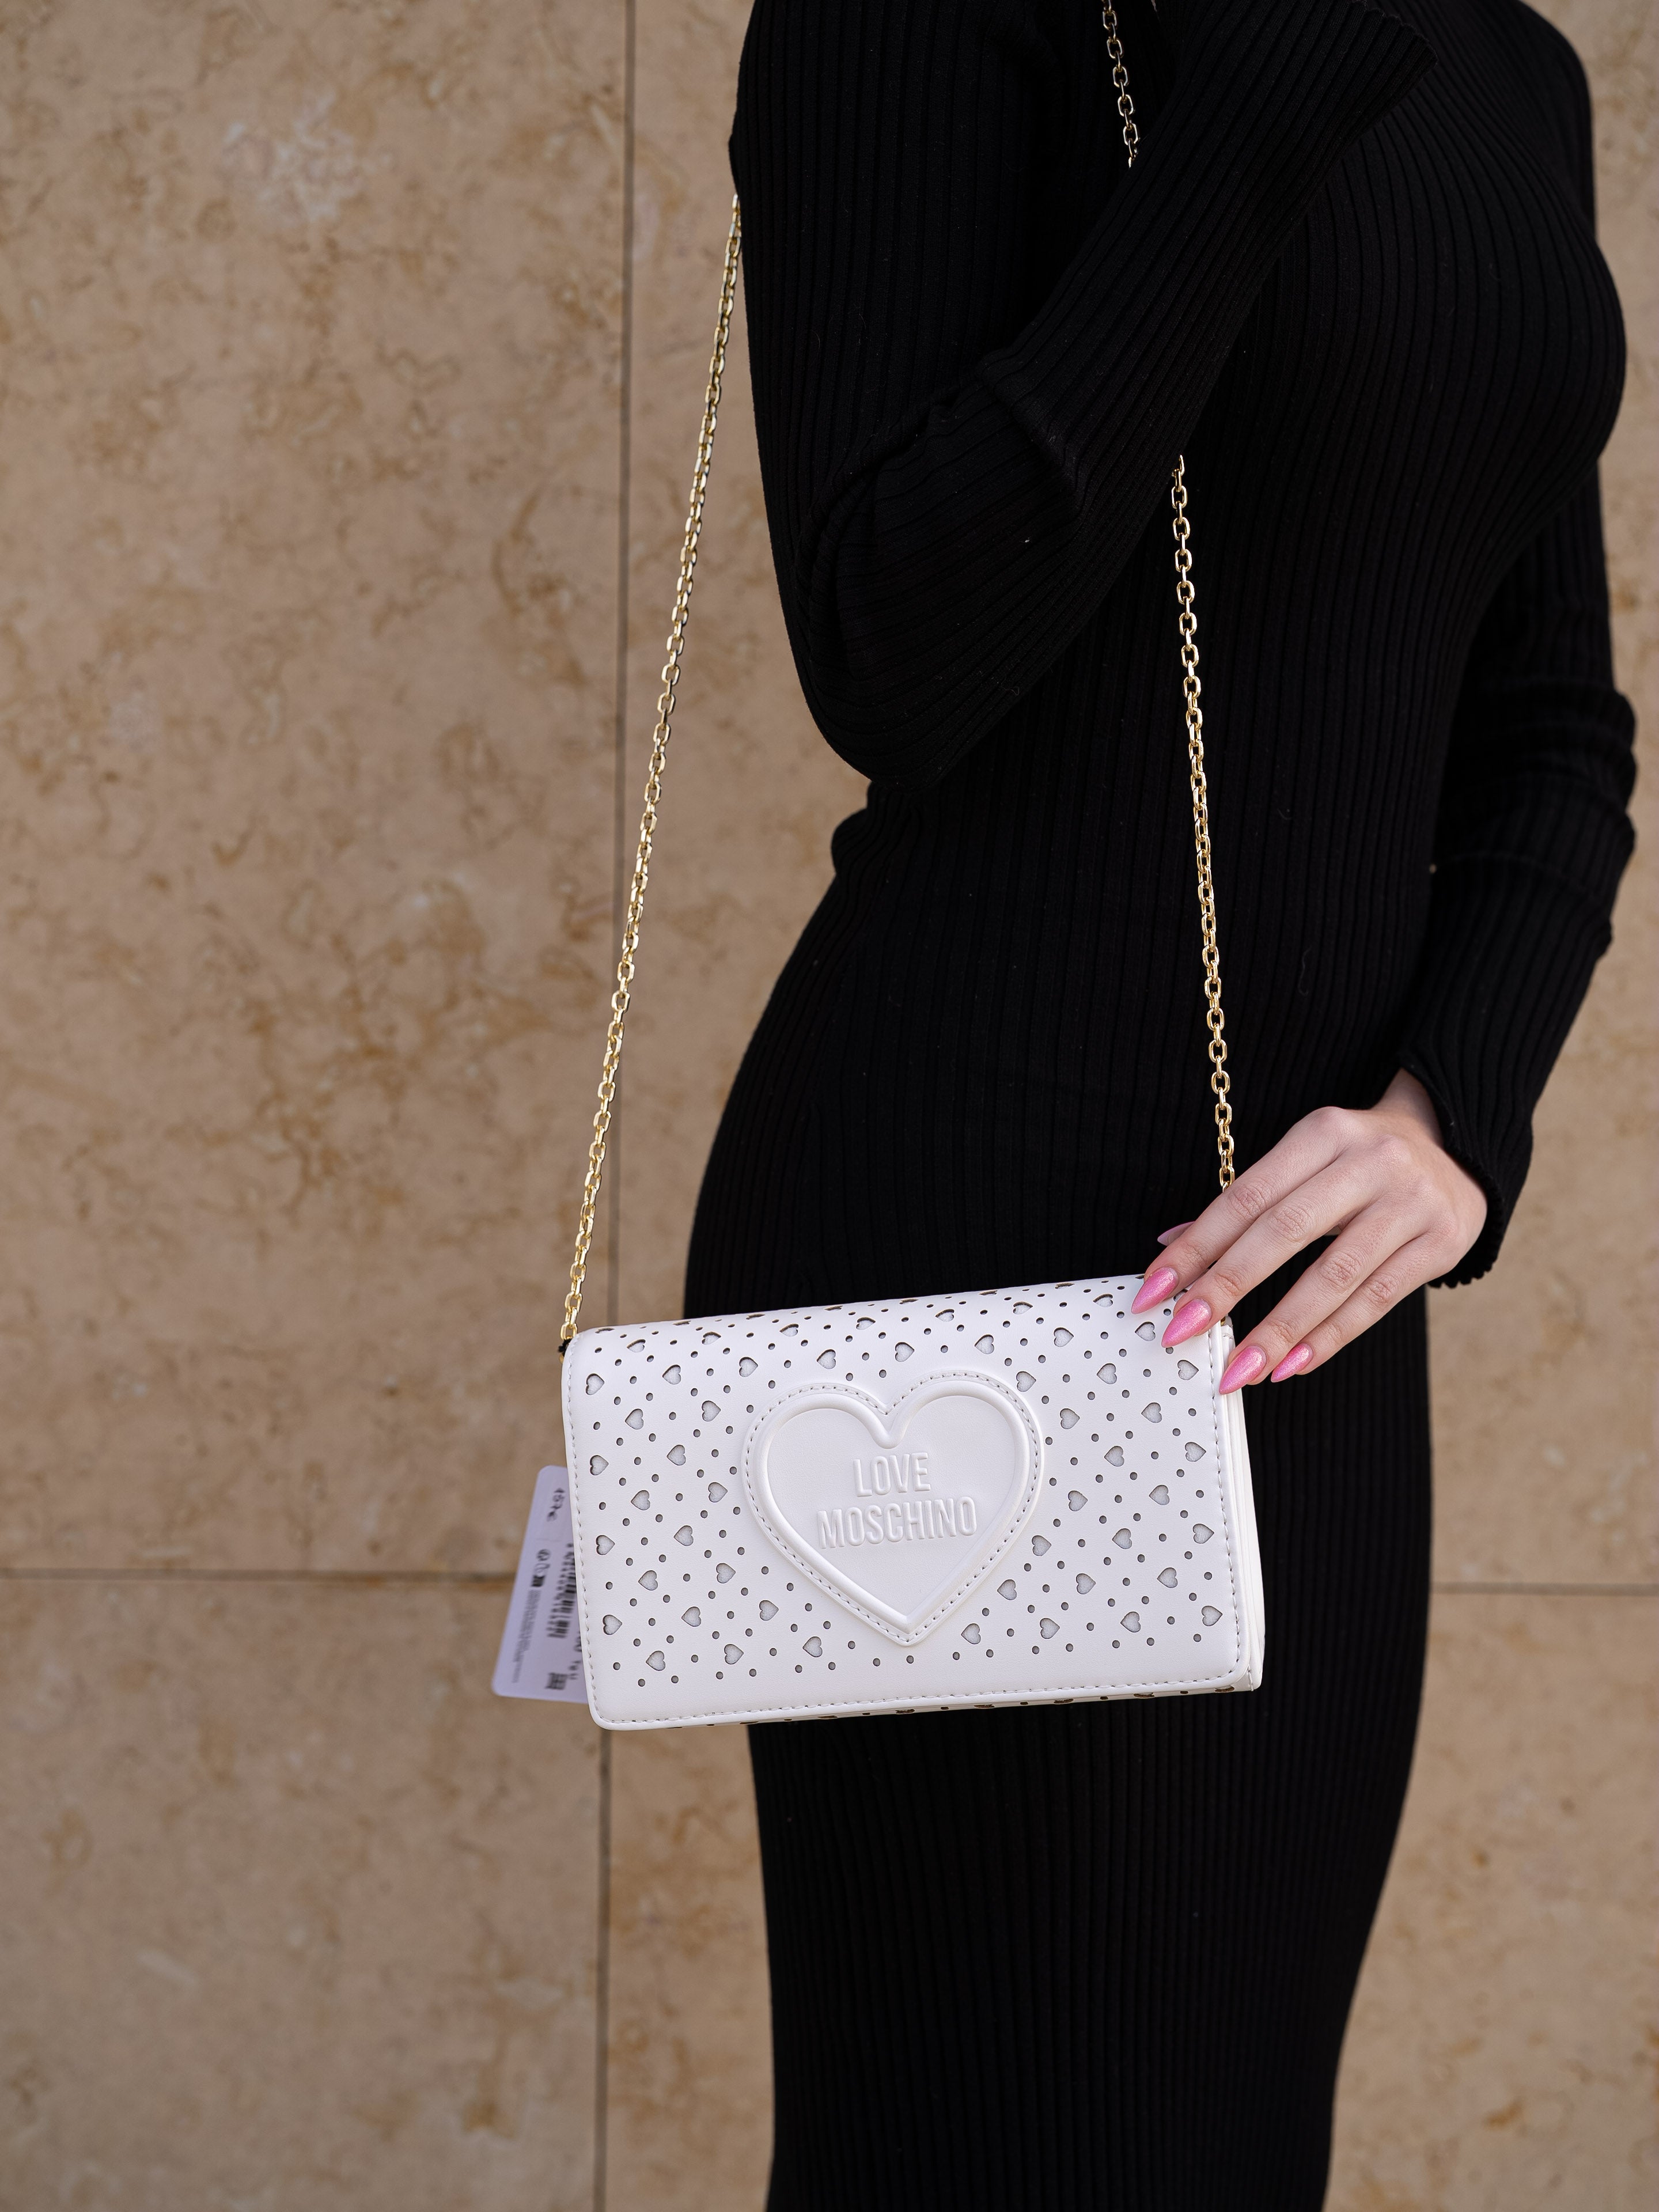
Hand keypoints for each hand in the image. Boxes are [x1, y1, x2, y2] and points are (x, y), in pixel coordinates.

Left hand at [1130, 1071, 1487, 1390]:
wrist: (1457, 1147)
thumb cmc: (1360, 1162)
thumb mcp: (1307, 1161)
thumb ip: (1248, 1202)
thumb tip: (1172, 1246)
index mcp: (1323, 1133)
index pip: (1246, 1196)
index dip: (1196, 1245)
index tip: (1155, 1289)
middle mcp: (1368, 1162)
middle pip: (1284, 1231)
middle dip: (1226, 1287)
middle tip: (1182, 1332)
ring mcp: (1410, 1202)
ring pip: (1333, 1275)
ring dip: (1279, 1329)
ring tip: (1239, 1369)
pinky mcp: (1442, 1242)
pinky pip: (1377, 1299)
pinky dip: (1331, 1336)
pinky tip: (1294, 1364)